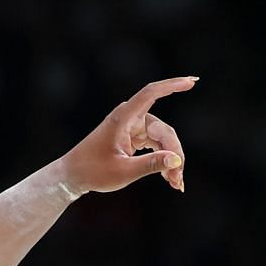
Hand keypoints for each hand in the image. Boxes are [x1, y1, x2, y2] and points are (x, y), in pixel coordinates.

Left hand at [56, 76, 195, 195]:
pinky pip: (155, 144)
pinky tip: (169, 177)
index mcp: (123, 118)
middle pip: (163, 130)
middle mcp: (129, 118)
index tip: (192, 82)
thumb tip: (176, 160)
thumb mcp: (123, 171)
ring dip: (170, 160)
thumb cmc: (93, 172)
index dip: (172, 85)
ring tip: (175, 183)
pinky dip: (162, 159)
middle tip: (178, 179)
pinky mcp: (134, 137)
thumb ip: (151, 164)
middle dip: (174, 153)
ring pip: (162, 139)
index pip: (151, 93)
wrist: (73, 177)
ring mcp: (132, 127)